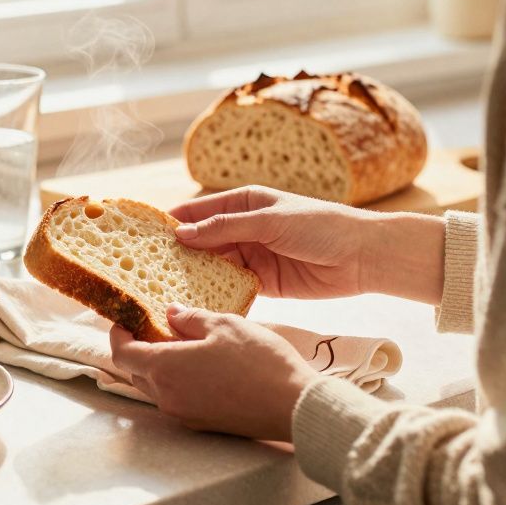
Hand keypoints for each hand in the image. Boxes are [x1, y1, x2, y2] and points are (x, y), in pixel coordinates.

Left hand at [110, 305, 315, 440]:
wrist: (293, 406)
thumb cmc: (260, 362)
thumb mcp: (225, 325)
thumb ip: (191, 318)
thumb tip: (172, 314)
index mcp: (165, 368)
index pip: (122, 353)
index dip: (117, 335)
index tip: (123, 321)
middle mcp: (167, 396)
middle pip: (135, 372)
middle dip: (138, 349)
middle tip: (153, 328)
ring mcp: (183, 414)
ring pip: (155, 388)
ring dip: (158, 367)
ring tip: (180, 345)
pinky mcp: (201, 424)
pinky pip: (175, 399)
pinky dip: (176, 382)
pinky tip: (199, 366)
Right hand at [171, 186, 445, 304]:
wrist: (364, 257)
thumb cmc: (320, 226)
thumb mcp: (269, 220)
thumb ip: (225, 227)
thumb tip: (182, 234)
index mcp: (243, 202)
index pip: (198, 211)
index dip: (170, 222)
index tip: (141, 235)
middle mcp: (243, 228)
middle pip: (201, 240)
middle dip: (176, 253)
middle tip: (145, 268)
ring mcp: (251, 256)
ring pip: (212, 265)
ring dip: (192, 275)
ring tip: (162, 288)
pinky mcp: (262, 283)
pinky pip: (231, 286)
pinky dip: (214, 292)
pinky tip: (193, 302)